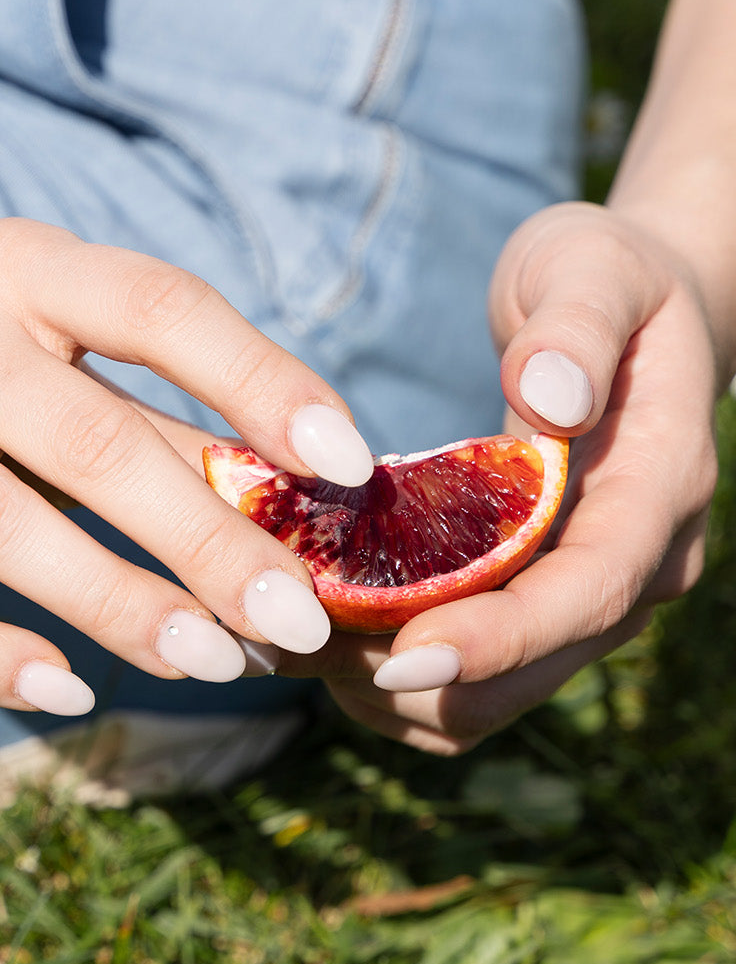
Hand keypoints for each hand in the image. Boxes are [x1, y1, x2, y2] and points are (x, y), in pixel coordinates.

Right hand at [0, 218, 381, 713]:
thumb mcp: (47, 351)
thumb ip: (151, 421)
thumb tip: (292, 504)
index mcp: (26, 272)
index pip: (161, 309)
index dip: (261, 380)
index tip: (350, 464)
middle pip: (96, 441)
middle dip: (211, 541)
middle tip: (299, 620)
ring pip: (4, 524)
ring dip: (120, 602)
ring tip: (214, 661)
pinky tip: (68, 690)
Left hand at [268, 202, 720, 753]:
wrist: (624, 325)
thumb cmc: (602, 282)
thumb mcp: (593, 268)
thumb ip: (577, 325)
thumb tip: (549, 398)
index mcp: (659, 487)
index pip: (591, 589)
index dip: (503, 637)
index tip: (405, 656)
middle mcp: (638, 566)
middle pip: (536, 668)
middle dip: (425, 679)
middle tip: (307, 652)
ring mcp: (590, 599)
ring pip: (499, 695)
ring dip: (403, 693)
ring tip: (304, 648)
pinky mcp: (543, 610)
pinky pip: (476, 684)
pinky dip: (403, 685)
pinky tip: (333, 644)